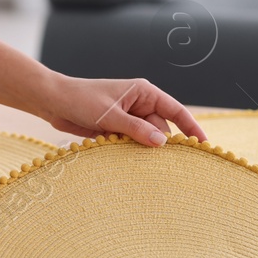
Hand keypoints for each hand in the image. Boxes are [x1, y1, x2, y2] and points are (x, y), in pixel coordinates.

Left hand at [38, 74, 208, 144]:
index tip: (204, 144)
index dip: (191, 127)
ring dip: (140, 150)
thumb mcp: (109, 115)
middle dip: (160, 145)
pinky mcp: (116, 129)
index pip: (175, 110)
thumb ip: (135, 129)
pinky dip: (128, 152)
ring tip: (136, 159)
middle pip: (160, 129)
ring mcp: (128, 118)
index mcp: (143, 92)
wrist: (53, 101)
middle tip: (164, 166)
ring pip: (145, 139)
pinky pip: (131, 144)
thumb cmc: (80, 99)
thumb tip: (162, 142)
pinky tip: (122, 159)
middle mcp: (139, 104)